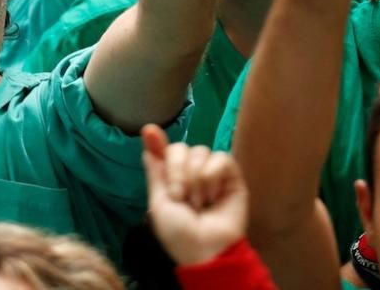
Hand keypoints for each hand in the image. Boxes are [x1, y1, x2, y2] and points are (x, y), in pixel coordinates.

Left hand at [142, 124, 247, 265]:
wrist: (206, 249)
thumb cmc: (179, 232)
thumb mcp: (159, 202)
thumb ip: (156, 169)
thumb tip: (148, 134)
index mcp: (171, 177)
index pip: (165, 150)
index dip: (157, 141)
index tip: (149, 131)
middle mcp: (191, 170)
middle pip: (181, 148)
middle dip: (177, 172)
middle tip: (180, 197)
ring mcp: (212, 172)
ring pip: (200, 151)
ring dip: (195, 179)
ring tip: (198, 203)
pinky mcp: (232, 176)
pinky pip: (221, 158)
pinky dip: (212, 176)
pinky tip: (213, 196)